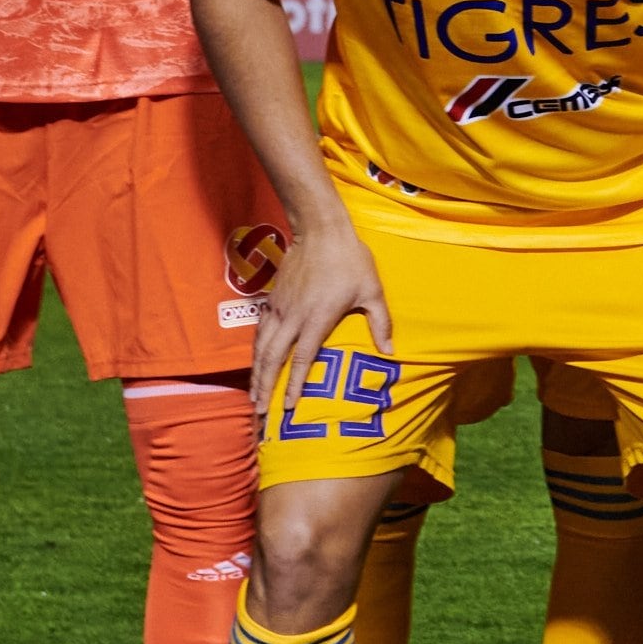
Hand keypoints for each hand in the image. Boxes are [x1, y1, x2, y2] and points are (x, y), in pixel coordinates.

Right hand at [250, 218, 390, 418]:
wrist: (321, 231)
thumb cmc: (351, 261)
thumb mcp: (372, 291)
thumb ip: (380, 322)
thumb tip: (390, 351)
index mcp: (317, 319)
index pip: (301, 360)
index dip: (293, 385)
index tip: (288, 407)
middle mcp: (293, 318)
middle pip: (273, 359)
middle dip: (265, 387)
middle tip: (260, 412)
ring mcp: (279, 309)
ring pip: (261, 347)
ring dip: (256, 373)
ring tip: (253, 396)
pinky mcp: (272, 300)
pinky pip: (259, 331)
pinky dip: (255, 351)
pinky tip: (255, 363)